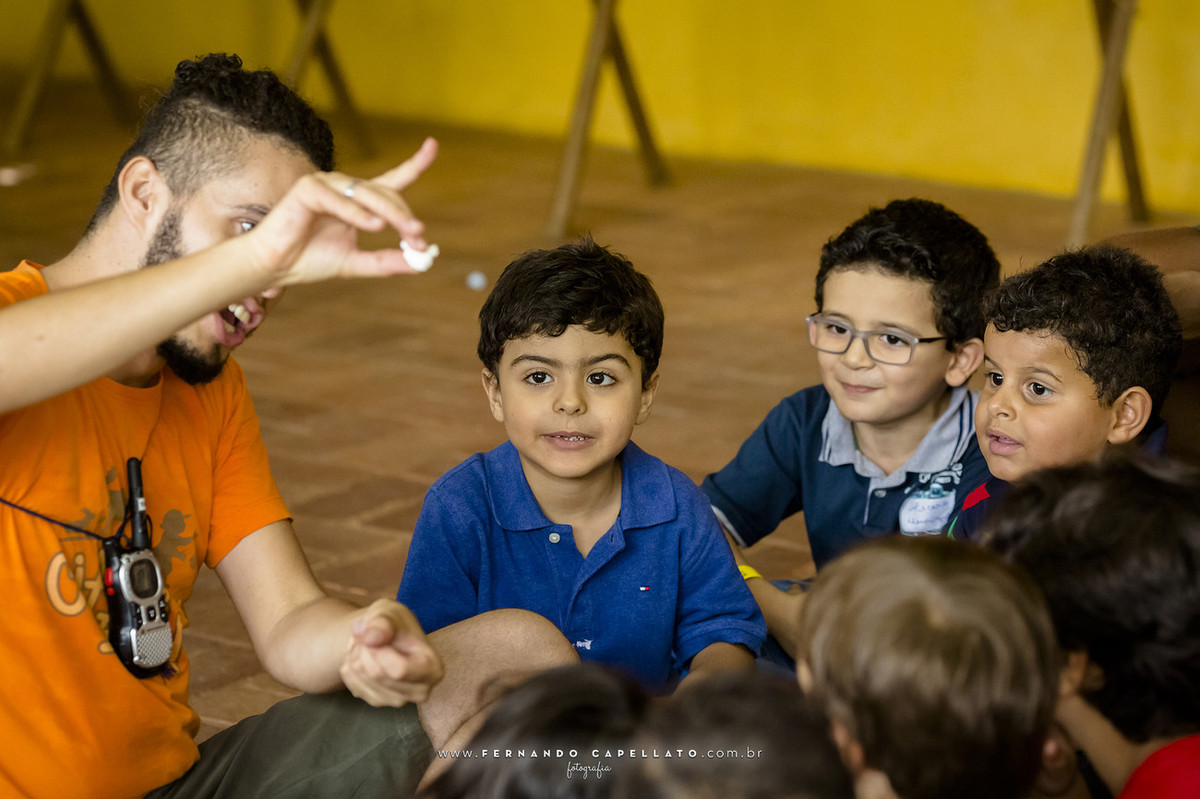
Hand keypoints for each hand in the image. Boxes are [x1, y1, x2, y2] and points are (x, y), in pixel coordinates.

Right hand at [246, 138, 439, 286]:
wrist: (275, 267)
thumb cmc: (310, 260)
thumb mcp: (356, 263)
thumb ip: (385, 262)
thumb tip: (420, 265)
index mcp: (359, 202)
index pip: (392, 180)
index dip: (415, 162)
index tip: (433, 145)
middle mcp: (345, 188)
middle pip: (386, 194)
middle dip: (405, 216)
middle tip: (419, 237)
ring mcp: (326, 184)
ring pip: (367, 194)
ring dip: (390, 213)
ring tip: (407, 232)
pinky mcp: (307, 188)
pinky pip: (339, 199)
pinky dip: (357, 213)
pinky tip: (372, 226)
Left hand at [340, 599, 444, 706]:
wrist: (383, 634)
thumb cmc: (393, 623)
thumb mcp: (390, 612)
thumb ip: (382, 623)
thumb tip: (371, 638)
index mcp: (433, 669)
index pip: (399, 670)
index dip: (379, 650)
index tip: (376, 634)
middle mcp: (420, 690)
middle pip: (376, 674)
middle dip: (364, 650)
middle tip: (369, 637)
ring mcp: (399, 700)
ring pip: (363, 680)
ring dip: (355, 658)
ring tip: (367, 646)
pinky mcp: (379, 702)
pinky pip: (354, 686)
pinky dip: (351, 669)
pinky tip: (361, 658)